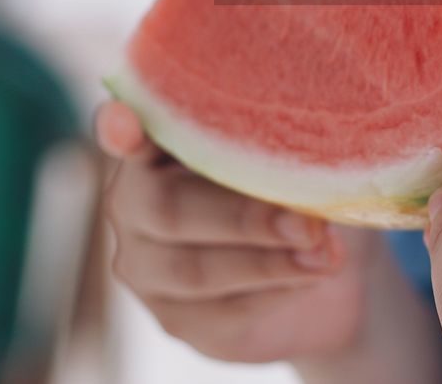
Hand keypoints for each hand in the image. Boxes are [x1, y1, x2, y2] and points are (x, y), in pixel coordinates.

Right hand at [97, 101, 372, 363]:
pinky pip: (222, 310)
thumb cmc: (285, 184)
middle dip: (244, 218)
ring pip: (194, 270)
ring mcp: (146, 267)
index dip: (117, 129)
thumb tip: (312, 164)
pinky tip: (310, 275)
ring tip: (323, 253)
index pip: (120, 132)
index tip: (122, 123)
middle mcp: (132, 205)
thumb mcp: (281, 154)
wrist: (306, 262)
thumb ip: (276, 147)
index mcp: (153, 147)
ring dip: (268, 262)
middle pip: (168, 210)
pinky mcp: (177, 318)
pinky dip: (276, 291)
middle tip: (308, 223)